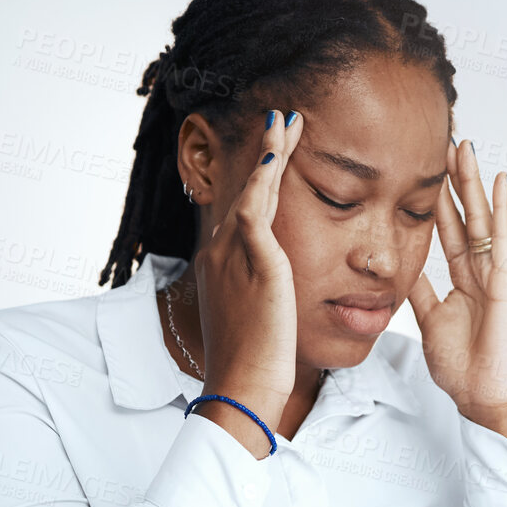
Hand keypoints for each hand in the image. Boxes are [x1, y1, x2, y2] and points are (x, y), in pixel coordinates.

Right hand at [191, 110, 304, 453]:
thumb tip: (274, 292)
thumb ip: (260, 294)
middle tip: (282, 120)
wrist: (241, 386)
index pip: (239, 209)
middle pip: (244, 190)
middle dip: (264, 155)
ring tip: (287, 122)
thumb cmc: (251, 365)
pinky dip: (267, 178)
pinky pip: (257, 208)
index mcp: (219, 265)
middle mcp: (219, 252)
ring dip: (269, 153)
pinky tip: (279, 154)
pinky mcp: (254, 261)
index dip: (257, 178)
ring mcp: (232, 254)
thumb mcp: (253, 319)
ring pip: (252, 190)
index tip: (274, 155)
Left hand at [408, 139, 506, 446]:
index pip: (447, 230)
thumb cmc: (462, 367)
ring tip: (465, 147)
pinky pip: (504, 239)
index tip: (424, 170)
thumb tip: (400, 265)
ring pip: (482, 218)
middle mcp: (481, 271)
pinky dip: (502, 209)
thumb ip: (419, 290)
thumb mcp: (428, 320)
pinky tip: (500, 181)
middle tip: (446, 142)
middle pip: (465, 215)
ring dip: (474, 182)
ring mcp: (497, 274)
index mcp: (462, 281)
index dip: (437, 200)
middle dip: (454, 179)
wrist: (482, 397)